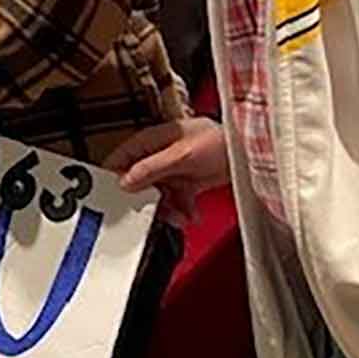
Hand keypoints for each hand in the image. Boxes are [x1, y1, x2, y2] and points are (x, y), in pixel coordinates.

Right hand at [102, 116, 229, 223]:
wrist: (248, 151)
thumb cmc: (219, 140)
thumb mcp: (180, 155)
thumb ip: (151, 168)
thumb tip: (125, 181)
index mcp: (153, 140)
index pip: (123, 157)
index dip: (115, 175)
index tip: (110, 195)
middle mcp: (160, 155)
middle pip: (140, 181)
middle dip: (146, 200)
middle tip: (149, 213)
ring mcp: (174, 170)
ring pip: (159, 194)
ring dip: (167, 209)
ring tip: (179, 217)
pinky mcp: (188, 183)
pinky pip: (177, 201)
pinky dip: (183, 210)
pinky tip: (191, 216)